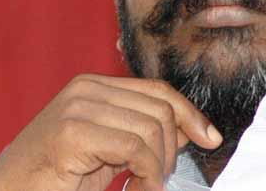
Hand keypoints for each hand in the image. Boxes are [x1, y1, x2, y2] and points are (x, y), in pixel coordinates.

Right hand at [0, 74, 221, 190]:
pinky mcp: (72, 132)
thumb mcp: (109, 149)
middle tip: (157, 180)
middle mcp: (87, 88)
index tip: (210, 137)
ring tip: (143, 187)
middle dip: (172, 148)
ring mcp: (78, 107)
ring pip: (152, 128)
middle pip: (160, 107)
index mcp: (95, 86)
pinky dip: (147, 174)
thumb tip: (190, 127)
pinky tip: (135, 189)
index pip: (158, 90)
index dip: (189, 113)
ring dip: (158, 167)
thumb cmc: (55, 180)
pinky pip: (135, 148)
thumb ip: (144, 132)